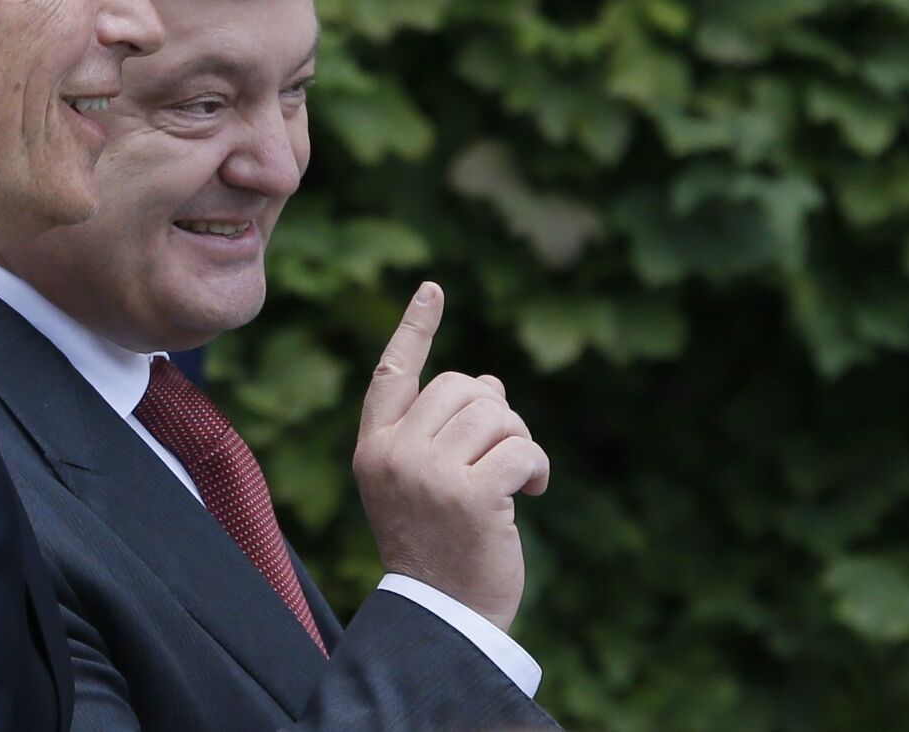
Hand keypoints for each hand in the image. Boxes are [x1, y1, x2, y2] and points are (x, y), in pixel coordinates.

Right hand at [353, 282, 550, 632]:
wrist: (444, 620)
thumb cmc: (440, 549)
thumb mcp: (423, 485)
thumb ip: (441, 432)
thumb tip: (490, 382)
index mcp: (373, 450)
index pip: (392, 373)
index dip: (415, 329)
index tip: (433, 288)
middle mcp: (393, 455)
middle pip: (462, 387)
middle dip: (495, 415)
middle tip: (502, 458)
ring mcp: (427, 474)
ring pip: (495, 413)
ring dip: (518, 441)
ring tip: (516, 479)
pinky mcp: (469, 495)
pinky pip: (520, 447)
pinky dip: (535, 466)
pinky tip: (532, 493)